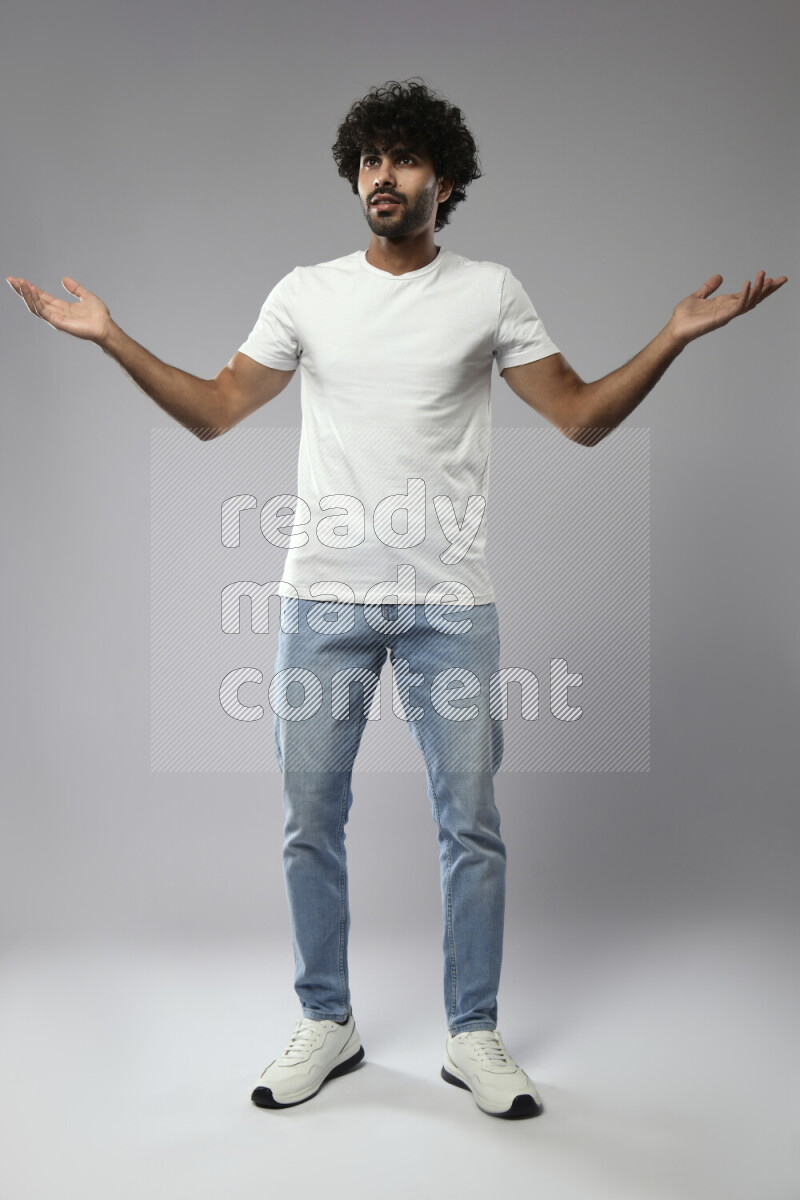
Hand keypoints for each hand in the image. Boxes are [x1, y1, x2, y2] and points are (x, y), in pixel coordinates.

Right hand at [6, 275, 112, 344]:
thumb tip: (64, 279)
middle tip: (11, 279)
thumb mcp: (86, 296)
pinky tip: (32, 290)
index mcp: (61, 307)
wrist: (106, 326)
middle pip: (34, 301)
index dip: (30, 289)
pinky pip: (43, 311)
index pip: (41, 296)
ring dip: (26, 294)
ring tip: (20, 283)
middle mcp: (56, 313)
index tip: (20, 280)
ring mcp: (56, 319)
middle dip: (22, 291)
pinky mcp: (58, 323)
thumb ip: (75, 288)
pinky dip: (36, 301)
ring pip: (35, 306)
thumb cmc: (99, 315)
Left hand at [668, 270, 787, 346]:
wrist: (675, 328)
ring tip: (764, 275)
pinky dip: (744, 296)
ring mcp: (727, 314)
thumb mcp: (698, 296)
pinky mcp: (721, 318)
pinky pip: (737, 307)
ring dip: (759, 289)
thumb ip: (709, 287)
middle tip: (783, 278)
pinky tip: (747, 284)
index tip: (773, 278)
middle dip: (769, 289)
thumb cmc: (684, 316)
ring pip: (749, 301)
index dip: (761, 286)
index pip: (748, 293)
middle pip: (754, 298)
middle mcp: (729, 309)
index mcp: (726, 303)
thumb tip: (719, 276)